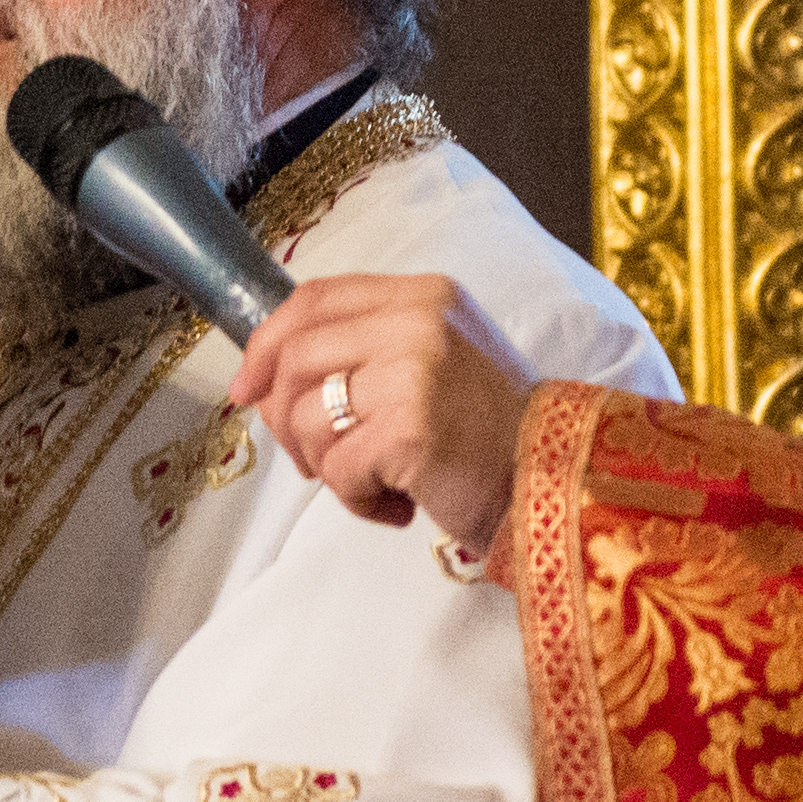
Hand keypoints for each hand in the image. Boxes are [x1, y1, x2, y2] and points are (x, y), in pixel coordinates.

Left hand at [228, 274, 536, 556]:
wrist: (555, 481)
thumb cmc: (492, 433)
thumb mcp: (437, 359)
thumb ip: (367, 348)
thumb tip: (269, 378)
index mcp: (422, 297)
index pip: (314, 298)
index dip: (265, 342)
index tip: (246, 386)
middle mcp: (418, 323)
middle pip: (296, 357)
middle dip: (283, 419)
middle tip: (313, 460)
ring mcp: (414, 373)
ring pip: (305, 417)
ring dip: (326, 467)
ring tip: (374, 482)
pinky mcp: (409, 430)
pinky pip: (336, 468)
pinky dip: (356, 500)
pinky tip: (397, 505)